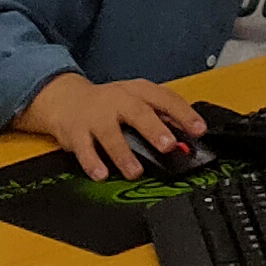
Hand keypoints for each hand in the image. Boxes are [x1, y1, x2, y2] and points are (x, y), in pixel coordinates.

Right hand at [22, 72, 206, 180]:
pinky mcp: (77, 133)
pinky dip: (93, 163)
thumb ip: (163, 114)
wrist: (67, 99)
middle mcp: (118, 101)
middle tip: (168, 145)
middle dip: (154, 129)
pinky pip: (84, 149)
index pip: (165, 99)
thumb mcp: (138, 99)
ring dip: (124, 154)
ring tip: (135, 172)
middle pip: (138, 113)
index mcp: (138, 91)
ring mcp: (96, 117)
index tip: (198, 129)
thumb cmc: (109, 103)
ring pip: (110, 134)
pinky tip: (101, 174)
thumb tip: (189, 131)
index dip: (184, 114)